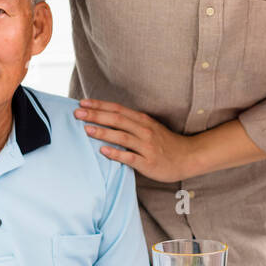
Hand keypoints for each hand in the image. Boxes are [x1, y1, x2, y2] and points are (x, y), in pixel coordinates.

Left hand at [76, 99, 193, 181]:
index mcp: (142, 120)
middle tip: (77, 114)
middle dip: (96, 116)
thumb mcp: (149, 127)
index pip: (118, 109)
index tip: (82, 103)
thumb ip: (131, 123)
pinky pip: (130, 157)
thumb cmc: (165, 143)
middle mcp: (144, 131)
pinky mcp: (149, 162)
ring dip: (104, 132)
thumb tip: (107, 118)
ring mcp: (147, 146)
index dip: (100, 105)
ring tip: (86, 129)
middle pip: (117, 120)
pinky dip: (116, 153)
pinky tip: (103, 151)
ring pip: (122, 137)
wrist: (188, 157)